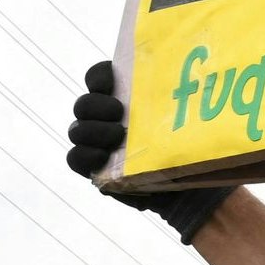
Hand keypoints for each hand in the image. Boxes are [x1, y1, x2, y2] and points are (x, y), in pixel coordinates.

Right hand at [66, 60, 235, 242]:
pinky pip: (75, 158)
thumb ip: (176, 100)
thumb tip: (188, 77)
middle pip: (84, 105)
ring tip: (118, 135)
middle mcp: (104, 118)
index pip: (98, 77)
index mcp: (122, 97)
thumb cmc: (186, 147)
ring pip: (77, 130)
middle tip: (119, 112)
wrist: (189, 188)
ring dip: (94, 130)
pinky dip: (85, 155)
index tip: (112, 81)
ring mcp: (96, 143)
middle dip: (97, 105)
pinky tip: (103, 155)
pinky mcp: (94, 168)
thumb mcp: (184, 121)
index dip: (99, 76)